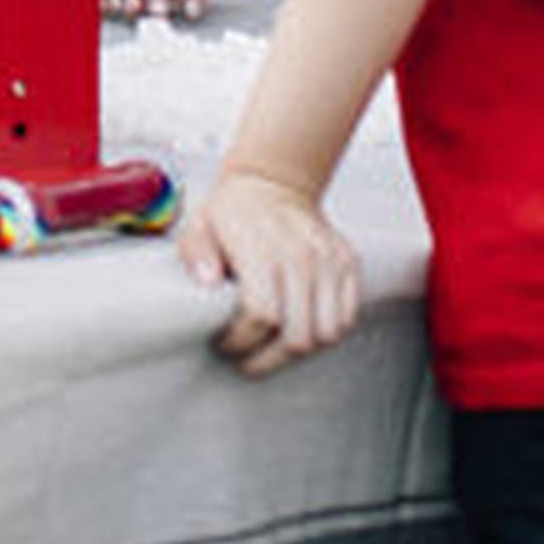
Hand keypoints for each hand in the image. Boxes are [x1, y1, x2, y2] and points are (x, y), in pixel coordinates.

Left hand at [179, 166, 362, 376]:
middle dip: (268, 358)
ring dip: (299, 350)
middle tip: (249, 358)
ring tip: (273, 347)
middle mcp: (302, 254)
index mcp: (262, 247)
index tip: (226, 343)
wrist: (272, 185)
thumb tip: (207, 282)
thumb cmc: (232, 213)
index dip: (241, 340)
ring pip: (326, 333)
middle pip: (298, 335)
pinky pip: (347, 317)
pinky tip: (299, 328)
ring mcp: (330, 260)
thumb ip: (196, 254)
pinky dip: (326, 332)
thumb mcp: (199, 227)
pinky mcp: (348, 263)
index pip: (262, 314)